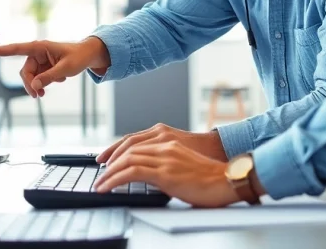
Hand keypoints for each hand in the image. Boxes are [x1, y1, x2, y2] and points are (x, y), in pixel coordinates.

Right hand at [0, 37, 110, 96]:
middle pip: (24, 72)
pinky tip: (57, 80)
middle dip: (29, 85)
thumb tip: (34, 86)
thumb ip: (49, 77)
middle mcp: (37, 52)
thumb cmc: (78, 56)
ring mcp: (40, 60)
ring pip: (30, 77)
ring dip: (37, 86)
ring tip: (45, 93)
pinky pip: (38, 79)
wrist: (88, 56)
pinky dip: (44, 83)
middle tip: (38, 97)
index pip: (15, 49)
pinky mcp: (44, 67)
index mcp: (39, 46)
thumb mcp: (65, 68)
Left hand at [94, 141, 240, 207]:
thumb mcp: (183, 161)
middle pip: (127, 148)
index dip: (116, 149)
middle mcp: (164, 144)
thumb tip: (150, 172)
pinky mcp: (164, 172)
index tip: (105, 159)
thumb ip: (166, 160)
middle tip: (99, 173)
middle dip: (109, 160)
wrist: (225, 180)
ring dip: (109, 173)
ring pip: (126, 159)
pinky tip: (108, 187)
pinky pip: (131, 173)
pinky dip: (115, 179)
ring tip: (100, 183)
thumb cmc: (208, 175)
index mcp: (168, 139)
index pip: (133, 139)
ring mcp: (164, 157)